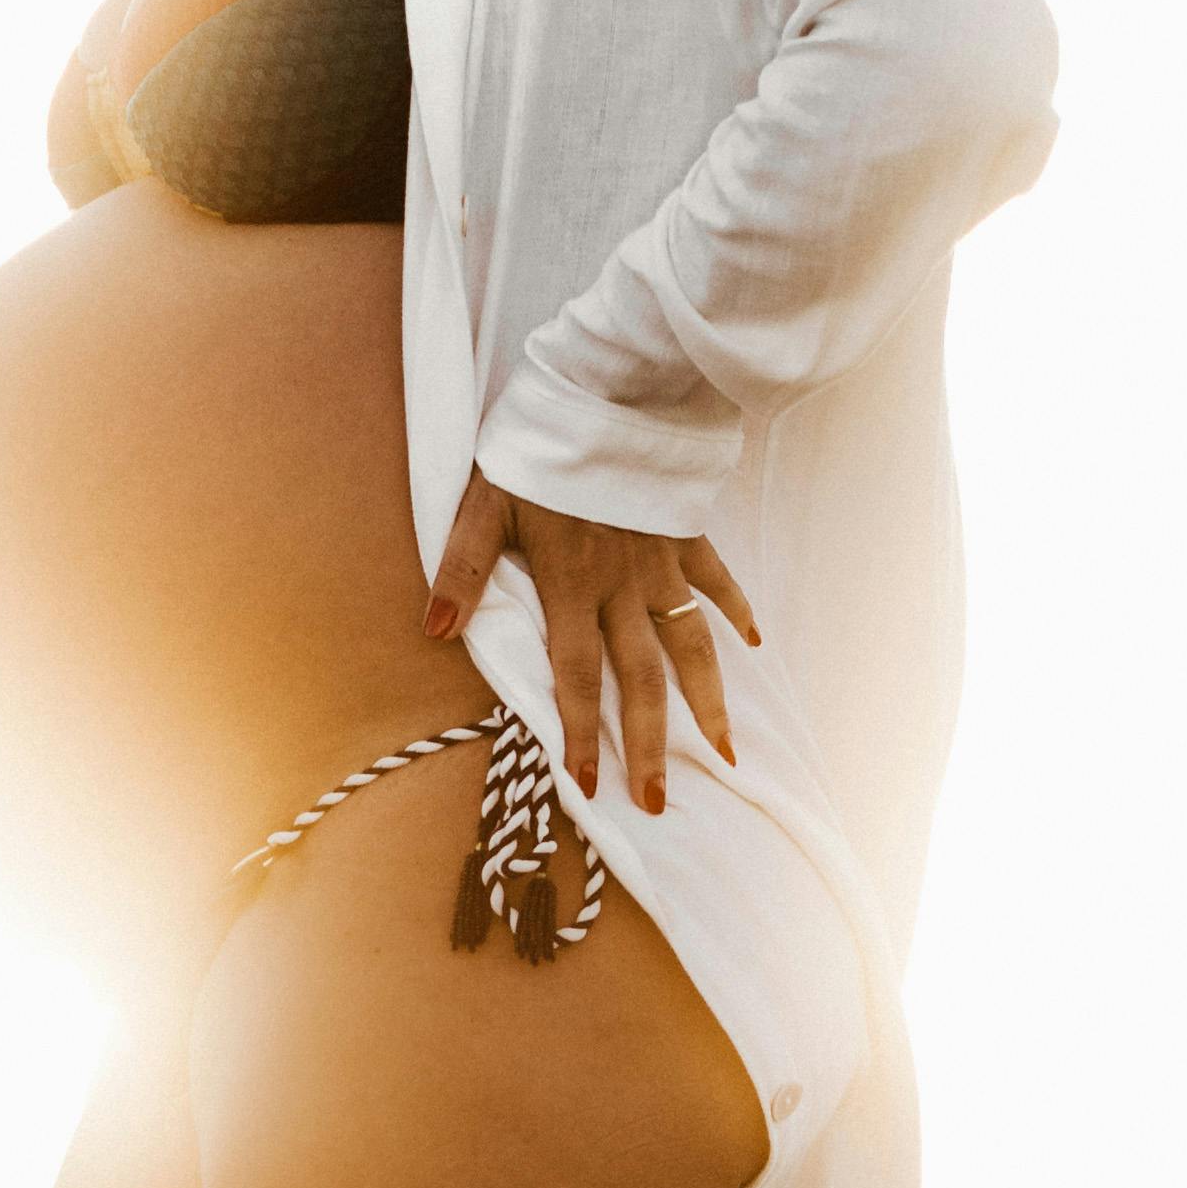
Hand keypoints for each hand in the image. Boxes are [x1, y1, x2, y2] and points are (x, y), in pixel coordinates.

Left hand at [424, 472, 760, 812]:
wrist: (607, 387)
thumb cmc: (535, 444)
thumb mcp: (483, 502)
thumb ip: (464, 569)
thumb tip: (434, 630)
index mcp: (572, 584)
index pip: (577, 676)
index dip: (582, 732)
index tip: (592, 785)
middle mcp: (624, 585)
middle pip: (643, 679)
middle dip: (650, 745)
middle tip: (659, 800)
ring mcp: (662, 561)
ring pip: (692, 644)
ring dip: (709, 700)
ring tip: (725, 751)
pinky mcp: (685, 531)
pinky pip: (717, 578)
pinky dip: (736, 610)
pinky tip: (752, 642)